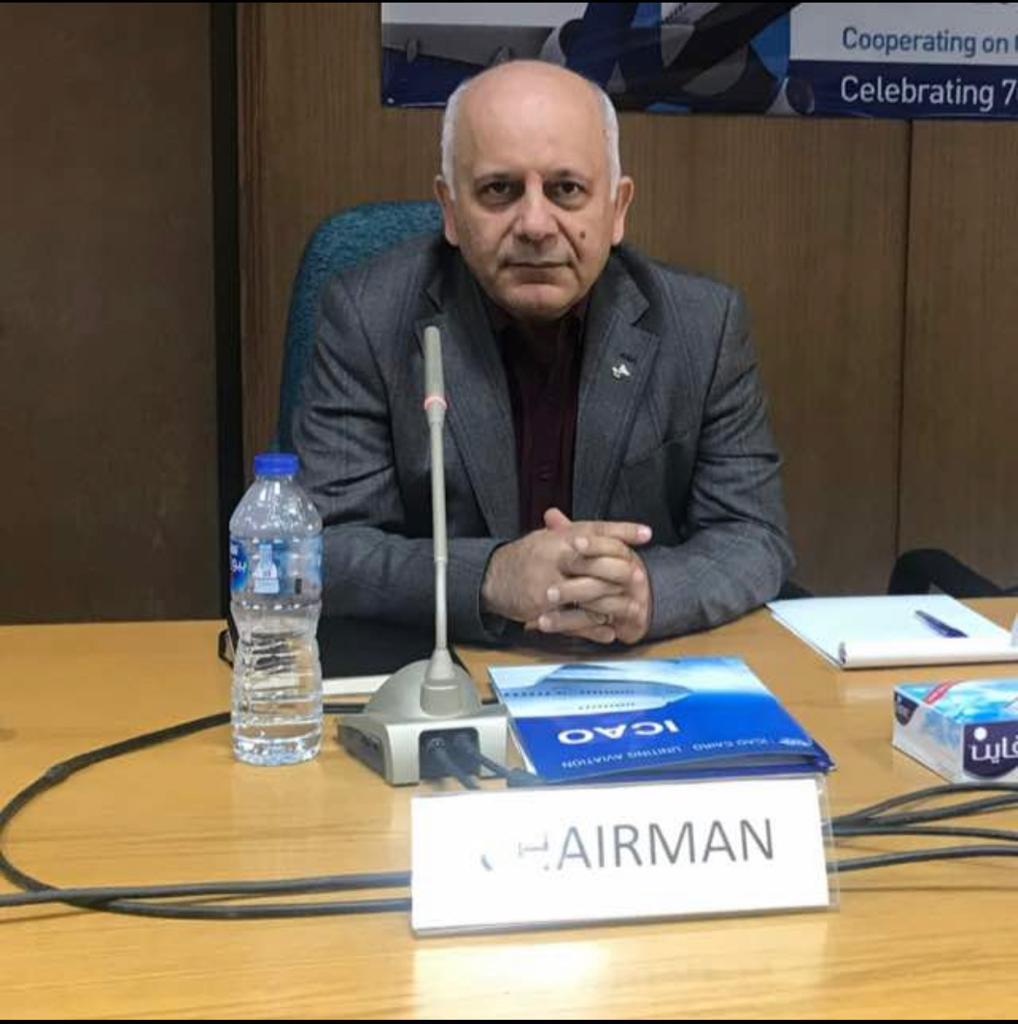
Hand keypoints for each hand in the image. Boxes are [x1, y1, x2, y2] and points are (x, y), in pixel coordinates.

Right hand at [481, 508, 650, 643]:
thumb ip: (576, 533)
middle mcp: (554, 557)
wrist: (492, 579)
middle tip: (641, 576)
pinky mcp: (542, 607)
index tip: (646, 533)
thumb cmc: (524, 558)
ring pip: (589, 593)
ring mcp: (548, 583)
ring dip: (613, 602)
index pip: (595, 530)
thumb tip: (605, 531)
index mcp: (558, 538)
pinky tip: (610, 630)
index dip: (622, 531)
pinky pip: (574, 619)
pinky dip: (594, 627)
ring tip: (634, 608)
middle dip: (621, 570)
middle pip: (596, 561)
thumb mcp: (548, 539)